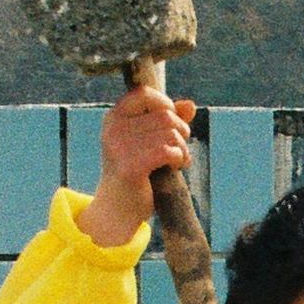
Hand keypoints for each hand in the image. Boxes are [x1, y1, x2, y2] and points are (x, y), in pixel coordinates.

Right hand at [76, 81, 193, 248]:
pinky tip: (176, 166)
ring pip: (170, 132)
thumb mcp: (149, 141)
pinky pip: (167, 150)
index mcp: (114, 117)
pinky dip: (179, 157)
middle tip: (180, 149)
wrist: (117, 211)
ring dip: (182, 147)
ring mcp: (119, 147)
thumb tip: (190, 105)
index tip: (172, 125)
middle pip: (164, 115)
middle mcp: (113, 128)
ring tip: (179, 160)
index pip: (145, 93)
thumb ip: (167, 120)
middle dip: (181, 131)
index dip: (166, 105)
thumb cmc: (136, 173)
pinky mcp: (129, 166)